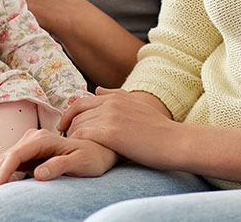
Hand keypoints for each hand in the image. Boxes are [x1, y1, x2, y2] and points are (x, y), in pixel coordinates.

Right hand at [0, 128, 118, 190]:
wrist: (99, 150)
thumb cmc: (91, 157)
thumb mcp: (79, 162)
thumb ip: (58, 166)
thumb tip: (37, 173)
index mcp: (42, 139)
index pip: (14, 155)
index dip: (2, 173)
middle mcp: (33, 138)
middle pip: (5, 157)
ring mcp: (30, 144)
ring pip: (5, 160)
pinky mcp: (30, 152)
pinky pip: (10, 163)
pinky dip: (1, 175)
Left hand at [60, 88, 176, 168]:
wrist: (175, 142)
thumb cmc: (159, 129)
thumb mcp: (138, 106)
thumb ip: (117, 96)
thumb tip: (98, 90)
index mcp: (116, 97)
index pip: (81, 102)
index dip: (70, 115)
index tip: (66, 127)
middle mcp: (110, 103)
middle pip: (76, 113)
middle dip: (68, 127)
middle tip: (66, 140)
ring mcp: (109, 117)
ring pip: (77, 124)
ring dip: (71, 137)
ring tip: (72, 148)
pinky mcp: (110, 134)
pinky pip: (83, 135)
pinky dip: (77, 143)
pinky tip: (80, 151)